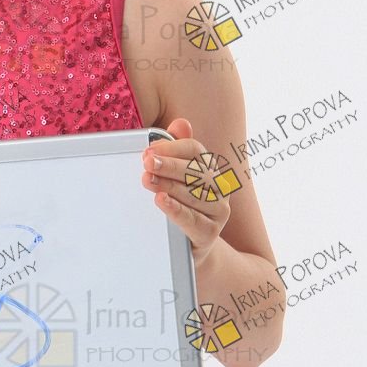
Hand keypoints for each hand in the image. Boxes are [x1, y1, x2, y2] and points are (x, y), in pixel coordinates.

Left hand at [140, 118, 230, 270]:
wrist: (190, 244)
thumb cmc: (181, 202)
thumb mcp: (176, 175)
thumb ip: (175, 149)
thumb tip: (181, 123)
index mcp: (211, 167)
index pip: (195, 150)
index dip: (172, 148)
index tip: (149, 150)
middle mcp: (220, 187)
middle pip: (195, 171)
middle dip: (168, 165)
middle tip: (146, 162)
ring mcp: (218, 210)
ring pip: (194, 194)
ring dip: (168, 185)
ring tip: (147, 180)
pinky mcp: (211, 232)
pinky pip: (193, 219)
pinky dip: (176, 209)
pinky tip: (161, 201)